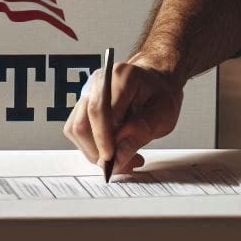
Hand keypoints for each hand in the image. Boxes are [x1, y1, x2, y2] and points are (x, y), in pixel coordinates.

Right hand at [63, 58, 184, 175]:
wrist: (156, 84)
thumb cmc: (160, 95)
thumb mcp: (163, 114)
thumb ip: (141, 132)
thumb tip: (118, 157)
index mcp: (121, 77)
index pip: (100, 109)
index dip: (103, 138)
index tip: (112, 160)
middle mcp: (99, 82)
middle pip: (82, 122)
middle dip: (99, 150)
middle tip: (123, 164)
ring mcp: (88, 93)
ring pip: (76, 129)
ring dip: (95, 151)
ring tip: (122, 157)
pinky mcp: (83, 106)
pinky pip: (77, 132)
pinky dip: (92, 147)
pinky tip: (113, 150)